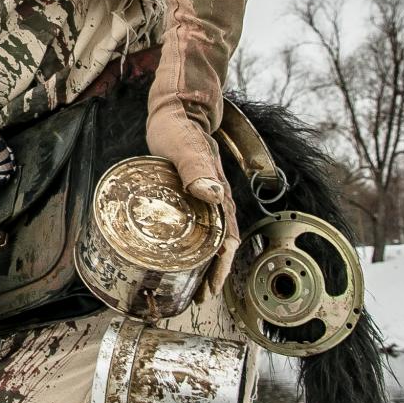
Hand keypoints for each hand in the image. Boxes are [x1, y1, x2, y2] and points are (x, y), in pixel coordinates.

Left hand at [146, 103, 240, 299]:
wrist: (180, 105)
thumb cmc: (177, 125)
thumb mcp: (183, 145)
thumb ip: (195, 167)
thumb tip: (213, 194)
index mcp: (217, 192)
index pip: (226, 240)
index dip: (220, 268)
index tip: (208, 290)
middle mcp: (216, 197)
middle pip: (222, 244)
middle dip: (213, 273)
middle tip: (197, 297)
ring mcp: (207, 194)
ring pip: (213, 236)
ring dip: (205, 261)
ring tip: (192, 283)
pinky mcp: (195, 189)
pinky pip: (201, 223)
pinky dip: (196, 243)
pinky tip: (183, 251)